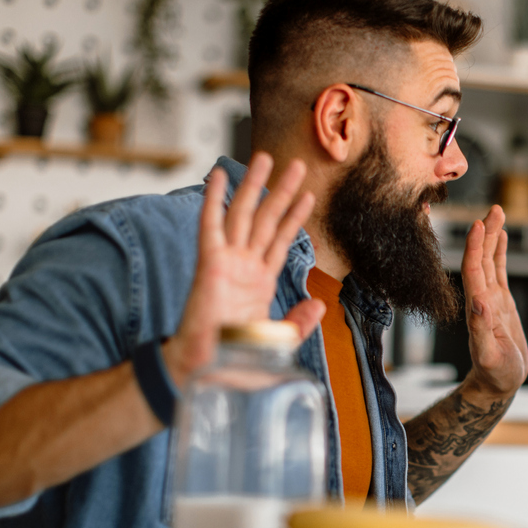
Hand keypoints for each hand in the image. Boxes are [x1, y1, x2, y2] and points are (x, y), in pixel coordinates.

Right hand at [164, 153, 325, 383]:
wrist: (207, 369)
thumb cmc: (235, 357)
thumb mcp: (277, 340)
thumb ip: (298, 322)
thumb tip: (319, 305)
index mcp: (260, 281)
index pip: (282, 241)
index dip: (295, 218)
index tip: (309, 196)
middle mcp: (245, 266)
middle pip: (267, 220)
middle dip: (282, 191)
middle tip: (297, 165)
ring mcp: (227, 263)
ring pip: (243, 215)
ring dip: (254, 186)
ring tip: (265, 158)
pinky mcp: (209, 264)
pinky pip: (210, 226)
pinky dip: (213, 200)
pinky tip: (218, 176)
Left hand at [460, 205, 527, 397]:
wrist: (498, 382)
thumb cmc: (496, 374)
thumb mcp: (490, 357)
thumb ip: (481, 332)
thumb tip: (479, 303)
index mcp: (477, 309)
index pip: (474, 271)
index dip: (475, 248)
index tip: (478, 225)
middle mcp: (480, 299)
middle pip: (481, 259)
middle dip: (486, 233)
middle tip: (494, 209)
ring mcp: (490, 299)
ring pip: (490, 261)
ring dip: (492, 237)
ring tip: (498, 213)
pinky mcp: (500, 302)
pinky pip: (499, 271)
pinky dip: (499, 252)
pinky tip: (501, 236)